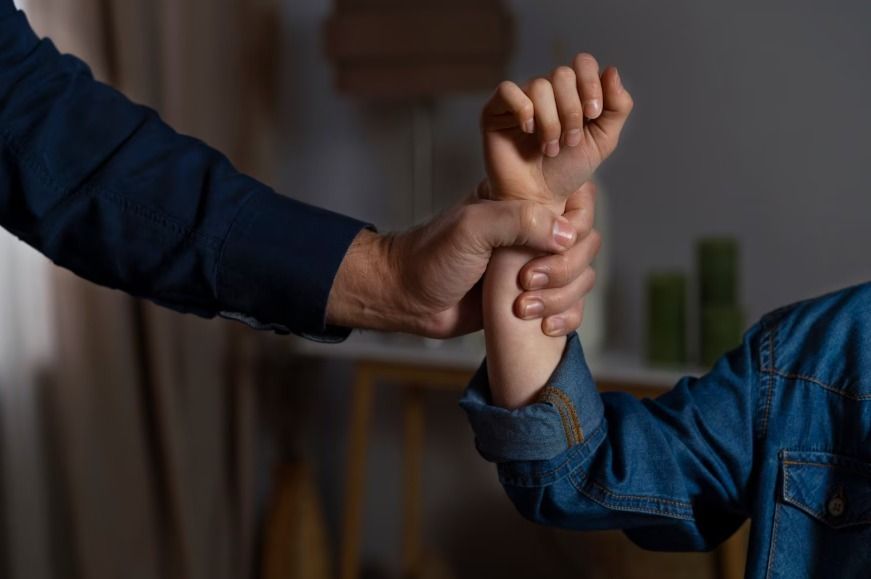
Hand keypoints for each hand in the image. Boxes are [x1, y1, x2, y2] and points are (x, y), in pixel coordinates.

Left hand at [325, 190, 595, 338]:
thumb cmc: (431, 257)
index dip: (575, 225)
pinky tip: (544, 326)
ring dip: (561, 297)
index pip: (577, 201)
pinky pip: (571, 306)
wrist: (408, 298)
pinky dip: (566, 317)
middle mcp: (534, 232)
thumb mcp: (472, 227)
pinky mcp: (533, 298)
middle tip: (527, 281)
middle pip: (586, 244)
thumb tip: (566, 234)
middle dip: (564, 269)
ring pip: (582, 278)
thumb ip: (519, 221)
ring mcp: (536, 266)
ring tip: (523, 307)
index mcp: (523, 202)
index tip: (552, 244)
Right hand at [481, 54, 632, 204]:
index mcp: (572, 93)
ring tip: (549, 148)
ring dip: (550, 122)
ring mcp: (520, 99)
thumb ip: (617, 107)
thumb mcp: (603, 141)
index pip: (582, 64)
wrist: (539, 199)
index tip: (593, 114)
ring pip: (539, 86)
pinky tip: (528, 131)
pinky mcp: (496, 110)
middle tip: (569, 142)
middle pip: (562, 74)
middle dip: (571, 111)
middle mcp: (546, 91)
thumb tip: (612, 70)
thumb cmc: (567, 171)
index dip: (591, 84)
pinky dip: (523, 110)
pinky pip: (508, 90)